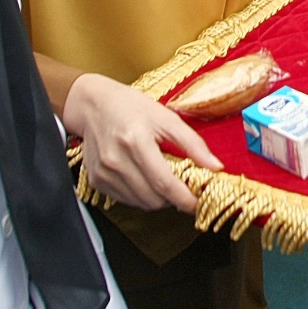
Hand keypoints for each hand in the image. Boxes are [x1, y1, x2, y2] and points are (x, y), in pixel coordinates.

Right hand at [63, 73, 220, 211]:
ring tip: (163, 179)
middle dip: (174, 198)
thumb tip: (216, 167)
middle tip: (183, 186)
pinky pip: (127, 200)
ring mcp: (104, 173)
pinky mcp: (96, 181)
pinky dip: (141, 196)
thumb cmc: (131, 107)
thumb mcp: (166, 117)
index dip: (185, 199)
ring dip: (158, 199)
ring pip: (141, 204)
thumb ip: (193, 143)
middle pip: (154, 198)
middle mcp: (116, 160)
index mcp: (136, 141)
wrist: (91, 104)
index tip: (199, 202)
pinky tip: (144, 177)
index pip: (165, 183)